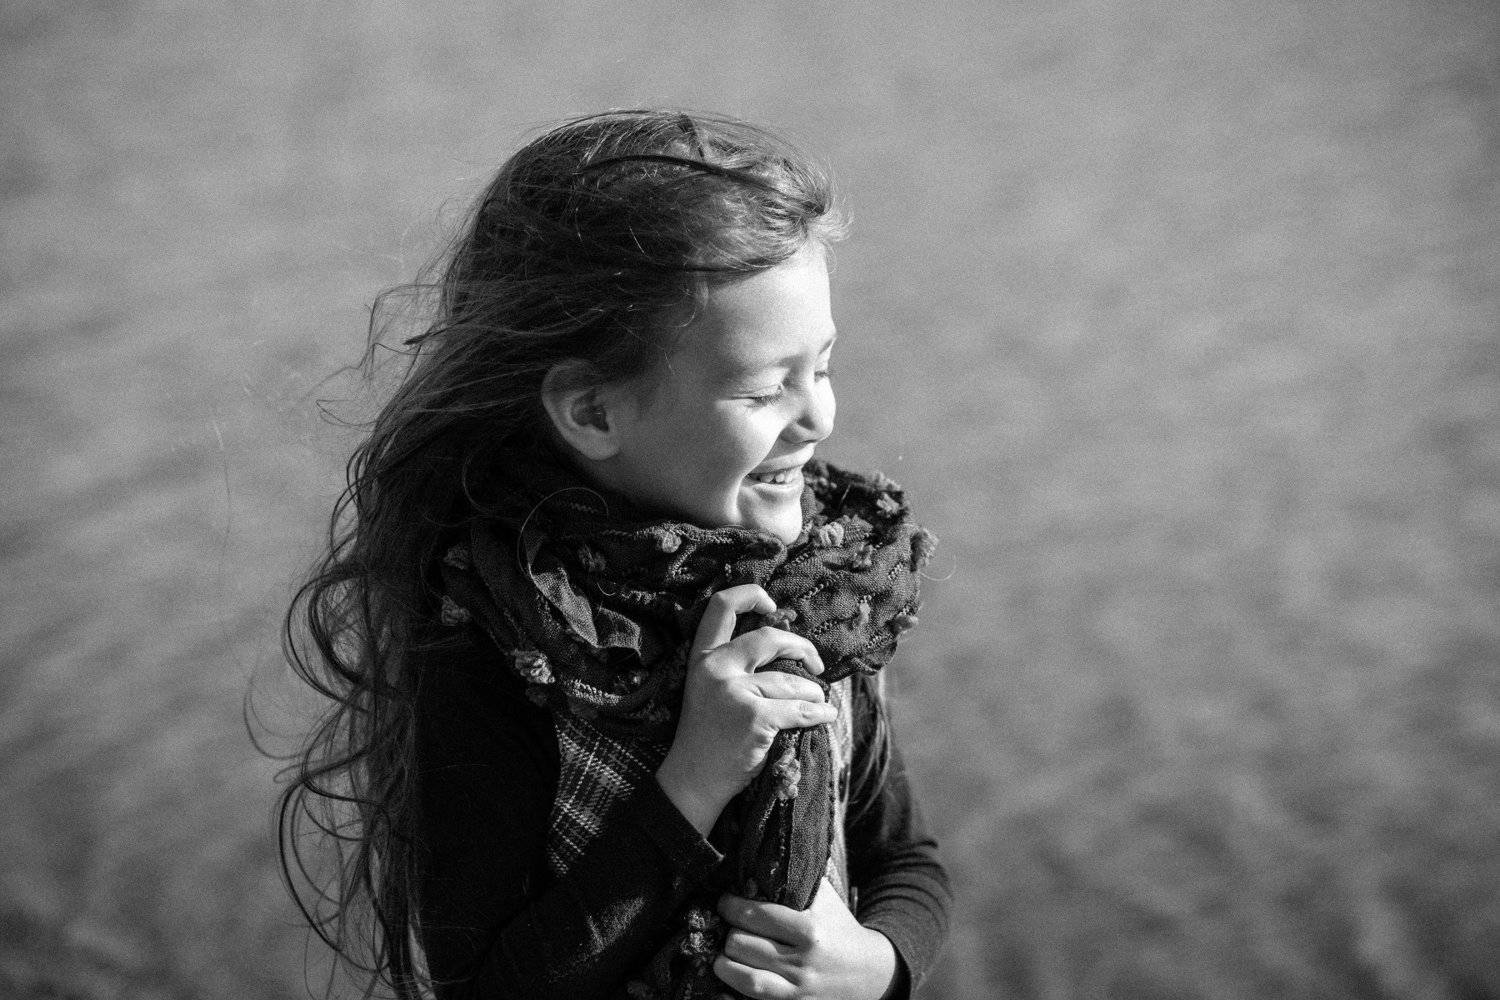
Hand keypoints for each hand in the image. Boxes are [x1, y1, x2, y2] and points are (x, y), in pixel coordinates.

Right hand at [656, 584, 835, 835]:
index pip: (721, 605)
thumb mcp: (710, 689)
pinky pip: (801, 709)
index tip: (773, 605)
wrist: (694, 780)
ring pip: (792, 681)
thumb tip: (789, 645)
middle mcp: (716, 667)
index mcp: (703, 657)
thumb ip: (736, 664)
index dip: (751, 595)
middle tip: (817, 664)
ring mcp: (734, 692)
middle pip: (770, 637)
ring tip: (819, 704)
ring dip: (814, 694)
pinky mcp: (754, 717)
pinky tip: (825, 717)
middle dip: (803, 647)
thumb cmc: (709, 736)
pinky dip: (819, 714)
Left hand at [713, 877, 898, 999]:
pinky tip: (730, 967)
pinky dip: (734, 979)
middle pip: (742, 942)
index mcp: (811, 927)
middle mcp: (803, 959)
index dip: (731, 905)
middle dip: (729, 928)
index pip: (756, 914)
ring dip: (725, 956)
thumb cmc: (839, 927)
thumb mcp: (824, 899)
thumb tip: (763, 849)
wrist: (870, 972)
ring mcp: (798, 986)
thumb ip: (798, 876)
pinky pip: (753, 994)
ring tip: (725, 945)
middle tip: (726, 920)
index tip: (726, 899)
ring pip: (742, 971)